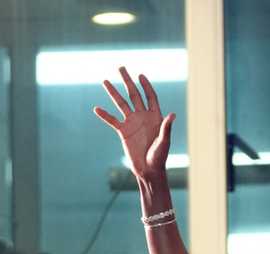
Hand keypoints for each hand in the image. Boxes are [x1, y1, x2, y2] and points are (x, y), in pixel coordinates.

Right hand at [94, 66, 175, 181]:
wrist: (149, 170)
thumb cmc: (160, 157)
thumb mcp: (164, 142)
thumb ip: (166, 127)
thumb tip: (172, 115)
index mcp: (155, 116)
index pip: (150, 96)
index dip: (146, 85)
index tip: (140, 75)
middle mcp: (143, 116)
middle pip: (134, 94)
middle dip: (128, 81)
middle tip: (121, 67)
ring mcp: (132, 123)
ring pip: (121, 104)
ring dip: (113, 92)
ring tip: (105, 81)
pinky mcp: (123, 132)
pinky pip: (112, 120)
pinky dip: (105, 115)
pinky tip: (96, 108)